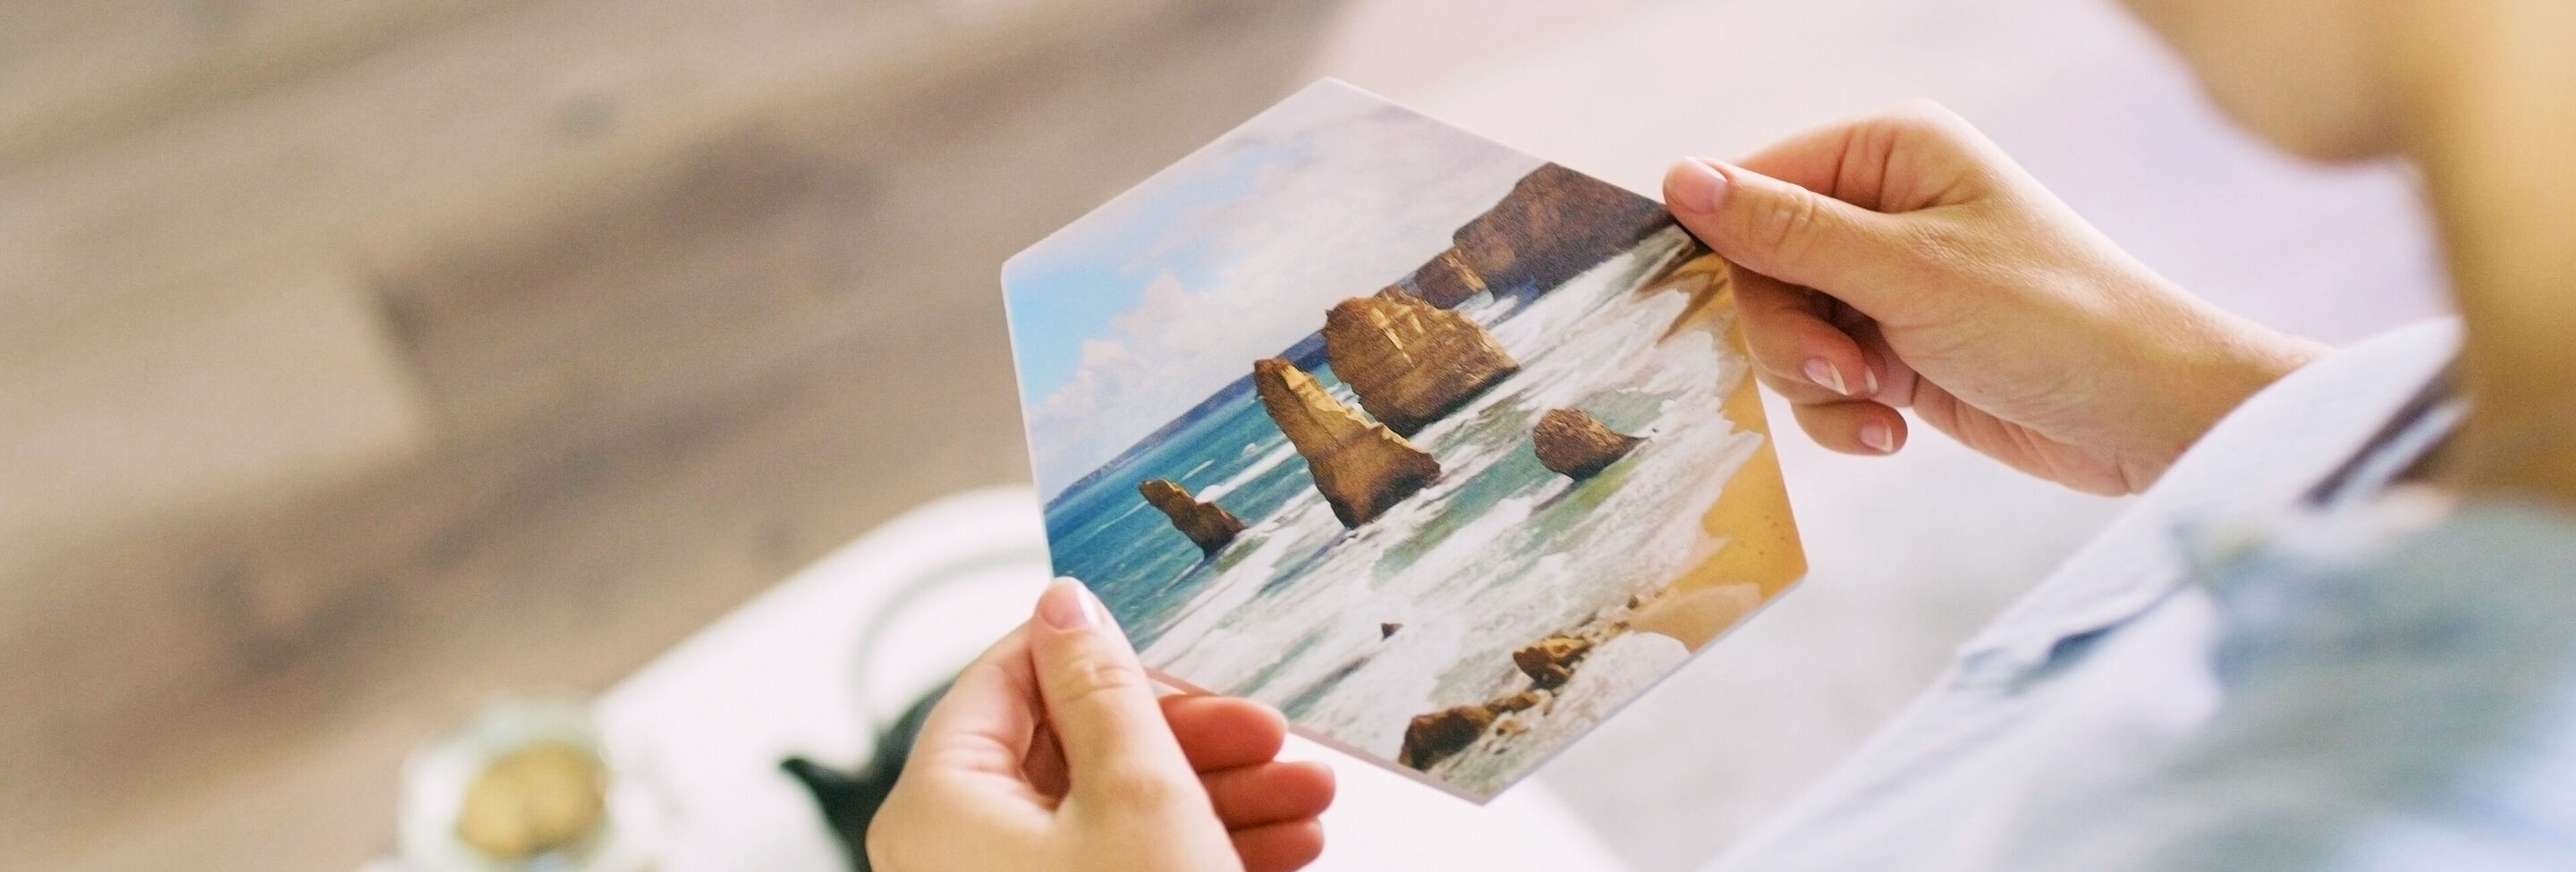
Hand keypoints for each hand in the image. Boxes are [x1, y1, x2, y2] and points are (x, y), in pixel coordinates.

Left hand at [868, 578, 1334, 871]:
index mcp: (938, 805)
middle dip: (1191, 738)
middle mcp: (959, 857)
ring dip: (1219, 796)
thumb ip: (1106, 691)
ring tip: (1310, 798)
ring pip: (1114, 816)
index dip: (1100, 652)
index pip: (1004, 677)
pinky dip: (1202, 853)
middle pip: (1072, 751)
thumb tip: (1066, 605)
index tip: (1182, 643)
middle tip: (1273, 732)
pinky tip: (1288, 849)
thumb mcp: (1139, 795)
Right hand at [1663, 101, 2324, 493]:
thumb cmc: (2052, 320)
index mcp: (1888, 151)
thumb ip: (1786, 231)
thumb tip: (1678, 178)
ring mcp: (1887, 281)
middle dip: (1785, 335)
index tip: (1741, 314)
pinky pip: (1821, 380)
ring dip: (1816, 383)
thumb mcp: (1906, 273)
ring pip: (1782, 334)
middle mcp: (1881, 207)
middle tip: (1843, 372)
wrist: (2150, 414)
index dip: (1730, 257)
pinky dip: (1842, 413)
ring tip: (1881, 402)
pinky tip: (1893, 432)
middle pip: (1755, 270)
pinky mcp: (1897, 348)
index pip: (1750, 188)